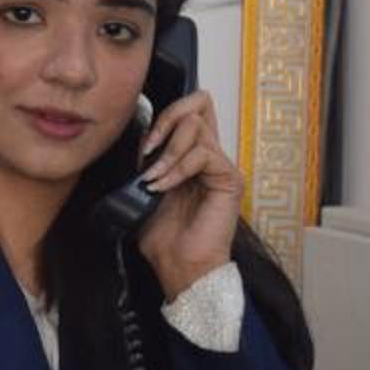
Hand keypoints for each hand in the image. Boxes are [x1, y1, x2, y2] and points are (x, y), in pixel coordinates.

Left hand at [132, 89, 241, 298]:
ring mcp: (221, 165)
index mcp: (192, 155)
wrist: (180, 267)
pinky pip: (202, 153)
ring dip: (167, 152)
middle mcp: (210, 155)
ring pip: (196, 125)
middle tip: (148, 150)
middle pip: (198, 102)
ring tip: (154, 179)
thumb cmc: (164, 237)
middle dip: (166, 119)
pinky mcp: (229, 178)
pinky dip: (177, 168)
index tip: (144, 144)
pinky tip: (163, 187)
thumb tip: (140, 137)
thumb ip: (146, 159)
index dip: (165, 114)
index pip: (190, 108)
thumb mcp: (145, 187)